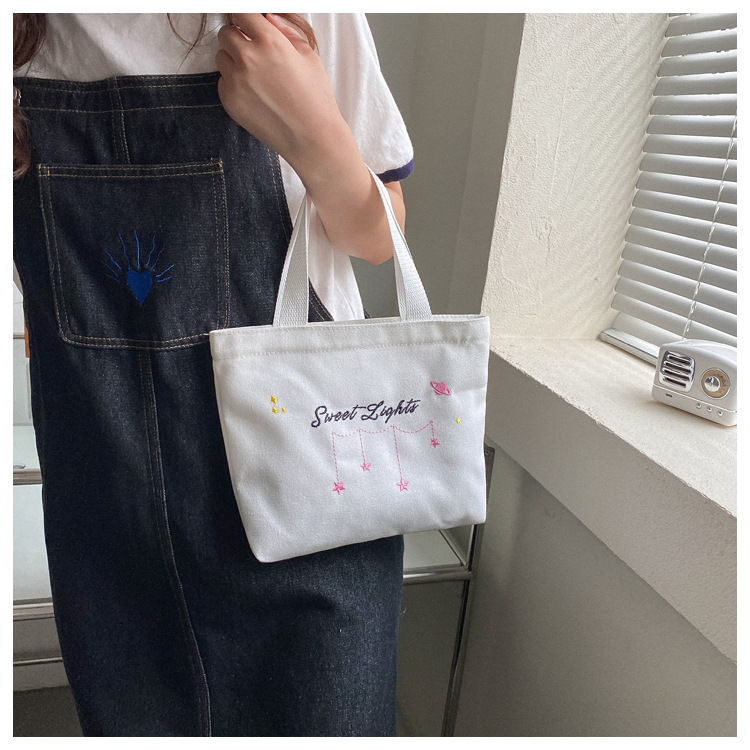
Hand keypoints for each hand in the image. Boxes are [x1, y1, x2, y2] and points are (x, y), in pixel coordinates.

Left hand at [215, 13, 348, 172]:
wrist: (311, 139)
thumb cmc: (315, 100)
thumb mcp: (309, 57)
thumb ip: (286, 32)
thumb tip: (269, 19)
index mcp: (270, 42)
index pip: (241, 13)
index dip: (244, 17)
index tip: (246, 22)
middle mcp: (249, 59)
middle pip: (225, 33)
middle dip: (237, 38)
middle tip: (252, 51)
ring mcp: (236, 81)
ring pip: (221, 57)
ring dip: (233, 60)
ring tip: (255, 76)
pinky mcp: (229, 101)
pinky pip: (222, 82)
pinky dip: (233, 83)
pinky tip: (254, 94)